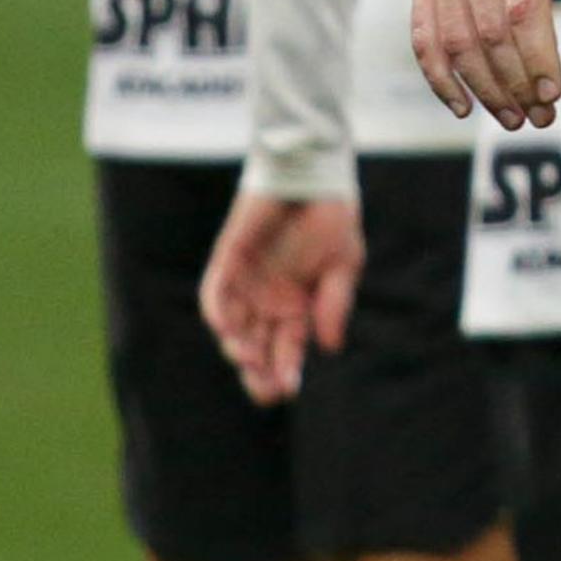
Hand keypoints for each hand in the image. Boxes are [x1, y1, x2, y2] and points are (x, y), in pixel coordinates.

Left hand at [198, 191, 363, 404]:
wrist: (312, 174)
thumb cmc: (332, 218)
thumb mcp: (344, 264)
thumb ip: (334, 304)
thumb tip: (329, 347)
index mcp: (297, 311)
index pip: (285, 354)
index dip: (285, 373)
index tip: (289, 386)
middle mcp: (268, 304)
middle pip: (256, 352)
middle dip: (258, 374)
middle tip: (266, 385)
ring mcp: (245, 286)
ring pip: (233, 331)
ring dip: (237, 349)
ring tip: (249, 358)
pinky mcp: (227, 263)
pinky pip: (215, 296)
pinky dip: (219, 313)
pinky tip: (228, 328)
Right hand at [412, 0, 560, 128]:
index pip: (522, 13)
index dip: (535, 60)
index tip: (553, 95)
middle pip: (486, 34)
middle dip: (513, 84)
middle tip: (540, 118)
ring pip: (455, 41)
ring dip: (481, 88)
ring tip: (512, 118)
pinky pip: (424, 33)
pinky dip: (438, 74)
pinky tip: (462, 106)